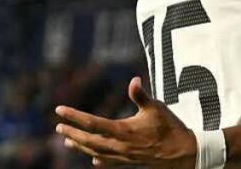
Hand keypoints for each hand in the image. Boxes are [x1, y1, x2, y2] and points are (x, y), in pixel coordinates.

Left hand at [55, 77, 196, 166]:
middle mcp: (119, 145)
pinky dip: (98, 159)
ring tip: (68, 141)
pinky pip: (109, 162)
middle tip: (58, 127)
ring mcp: (123, 156)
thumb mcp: (156, 107)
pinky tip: (93, 158)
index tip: (59, 110)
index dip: (74, 116)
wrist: (182, 153)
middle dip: (72, 133)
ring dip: (80, 146)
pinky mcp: (129, 162)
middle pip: (89, 140)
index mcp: (123, 130)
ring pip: (95, 152)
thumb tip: (133, 79)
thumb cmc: (169, 127)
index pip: (92, 122)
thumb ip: (141, 95)